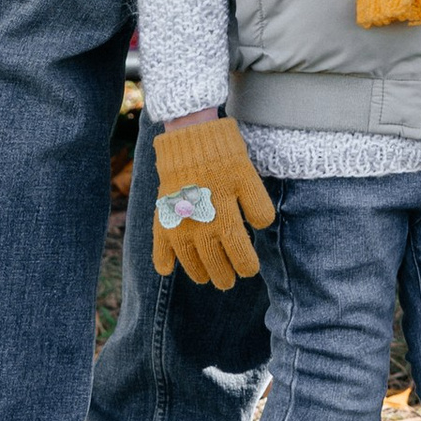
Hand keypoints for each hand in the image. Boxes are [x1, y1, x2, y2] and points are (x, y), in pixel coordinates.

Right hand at [150, 114, 277, 288]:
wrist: (190, 138)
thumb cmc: (223, 156)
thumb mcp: (247, 176)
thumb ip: (257, 204)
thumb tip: (262, 228)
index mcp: (223, 214)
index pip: (238, 250)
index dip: (245, 264)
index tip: (251, 271)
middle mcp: (199, 224)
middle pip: (213, 260)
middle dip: (222, 274)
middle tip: (227, 282)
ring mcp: (178, 222)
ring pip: (188, 258)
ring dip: (197, 271)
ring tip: (204, 279)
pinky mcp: (162, 215)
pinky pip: (159, 243)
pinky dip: (162, 259)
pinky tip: (165, 270)